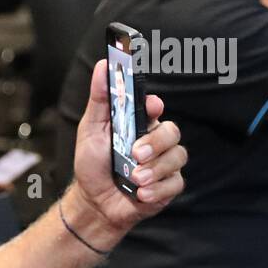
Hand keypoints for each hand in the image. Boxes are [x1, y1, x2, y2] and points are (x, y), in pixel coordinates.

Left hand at [72, 59, 186, 231]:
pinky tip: (141, 194)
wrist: (94, 201)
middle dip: (155, 143)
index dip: (155, 106)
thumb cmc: (93, 163)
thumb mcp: (90, 129)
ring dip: (154, 170)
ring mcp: (165, 163)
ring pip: (177, 157)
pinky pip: (176, 182)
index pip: (155, 108)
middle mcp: (156, 141)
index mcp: (139, 124)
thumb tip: (103, 65)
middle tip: (136, 154)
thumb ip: (101, 99)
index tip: (151, 107)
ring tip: (134, 179)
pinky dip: (157, 189)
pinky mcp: (169, 186)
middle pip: (173, 131)